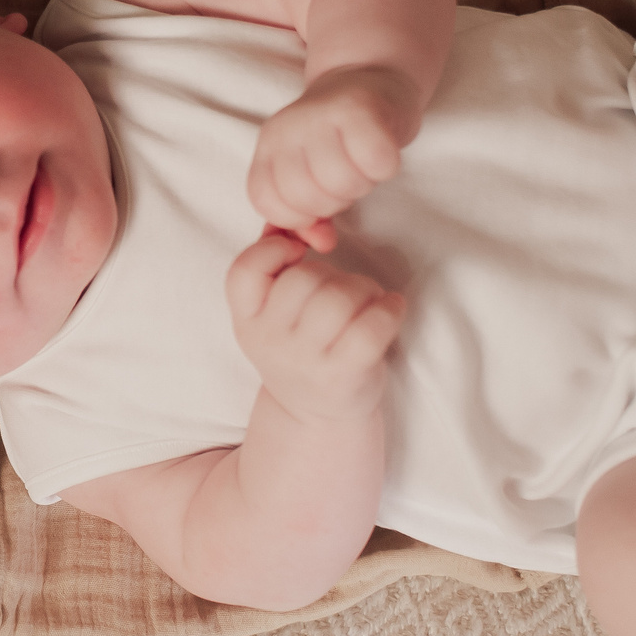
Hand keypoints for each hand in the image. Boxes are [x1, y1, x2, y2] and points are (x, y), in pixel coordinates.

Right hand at [225, 230, 403, 423]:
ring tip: (369, 300)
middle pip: (303, 279)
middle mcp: (269, 343)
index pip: (244, 271)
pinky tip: (391, 309)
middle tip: (345, 288)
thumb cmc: (301, 347)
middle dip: (333, 273)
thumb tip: (296, 218)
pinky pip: (370, 328)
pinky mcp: (342, 377)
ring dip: (364, 289)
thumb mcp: (273, 313)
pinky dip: (389, 310)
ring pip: (338, 298)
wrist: (315, 417)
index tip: (297, 252)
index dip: (272, 250)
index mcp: (247, 321)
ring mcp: (305, 363)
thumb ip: (275, 262)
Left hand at [247, 65, 420, 250]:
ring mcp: (322, 115)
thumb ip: (304, 216)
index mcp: (269, 145)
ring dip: (362, 184)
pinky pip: (376, 164)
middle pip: (307, 199)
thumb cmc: (338, 138)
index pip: (268, 204)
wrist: (370, 77)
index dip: (298, 215)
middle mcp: (288, 127)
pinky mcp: (362, 109)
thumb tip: (321, 243)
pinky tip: (381, 154)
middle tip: (347, 177)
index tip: (319, 198)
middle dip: (335, 201)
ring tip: (362, 164)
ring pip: (342, 184)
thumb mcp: (308, 174)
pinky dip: (385, 168)